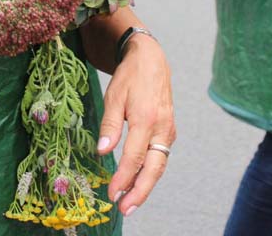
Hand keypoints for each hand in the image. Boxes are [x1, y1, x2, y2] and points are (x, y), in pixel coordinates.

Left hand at [97, 37, 175, 216]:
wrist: (151, 61)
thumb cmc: (129, 78)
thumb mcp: (114, 97)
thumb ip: (109, 126)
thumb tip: (103, 152)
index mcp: (145, 119)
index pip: (134, 157)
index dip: (123, 178)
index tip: (111, 194)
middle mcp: (161, 128)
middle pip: (154, 168)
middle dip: (140, 192)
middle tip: (125, 209)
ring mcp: (168, 130)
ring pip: (159, 165)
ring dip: (146, 186)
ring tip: (130, 203)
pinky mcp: (169, 131)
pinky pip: (160, 157)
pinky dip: (150, 173)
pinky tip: (138, 182)